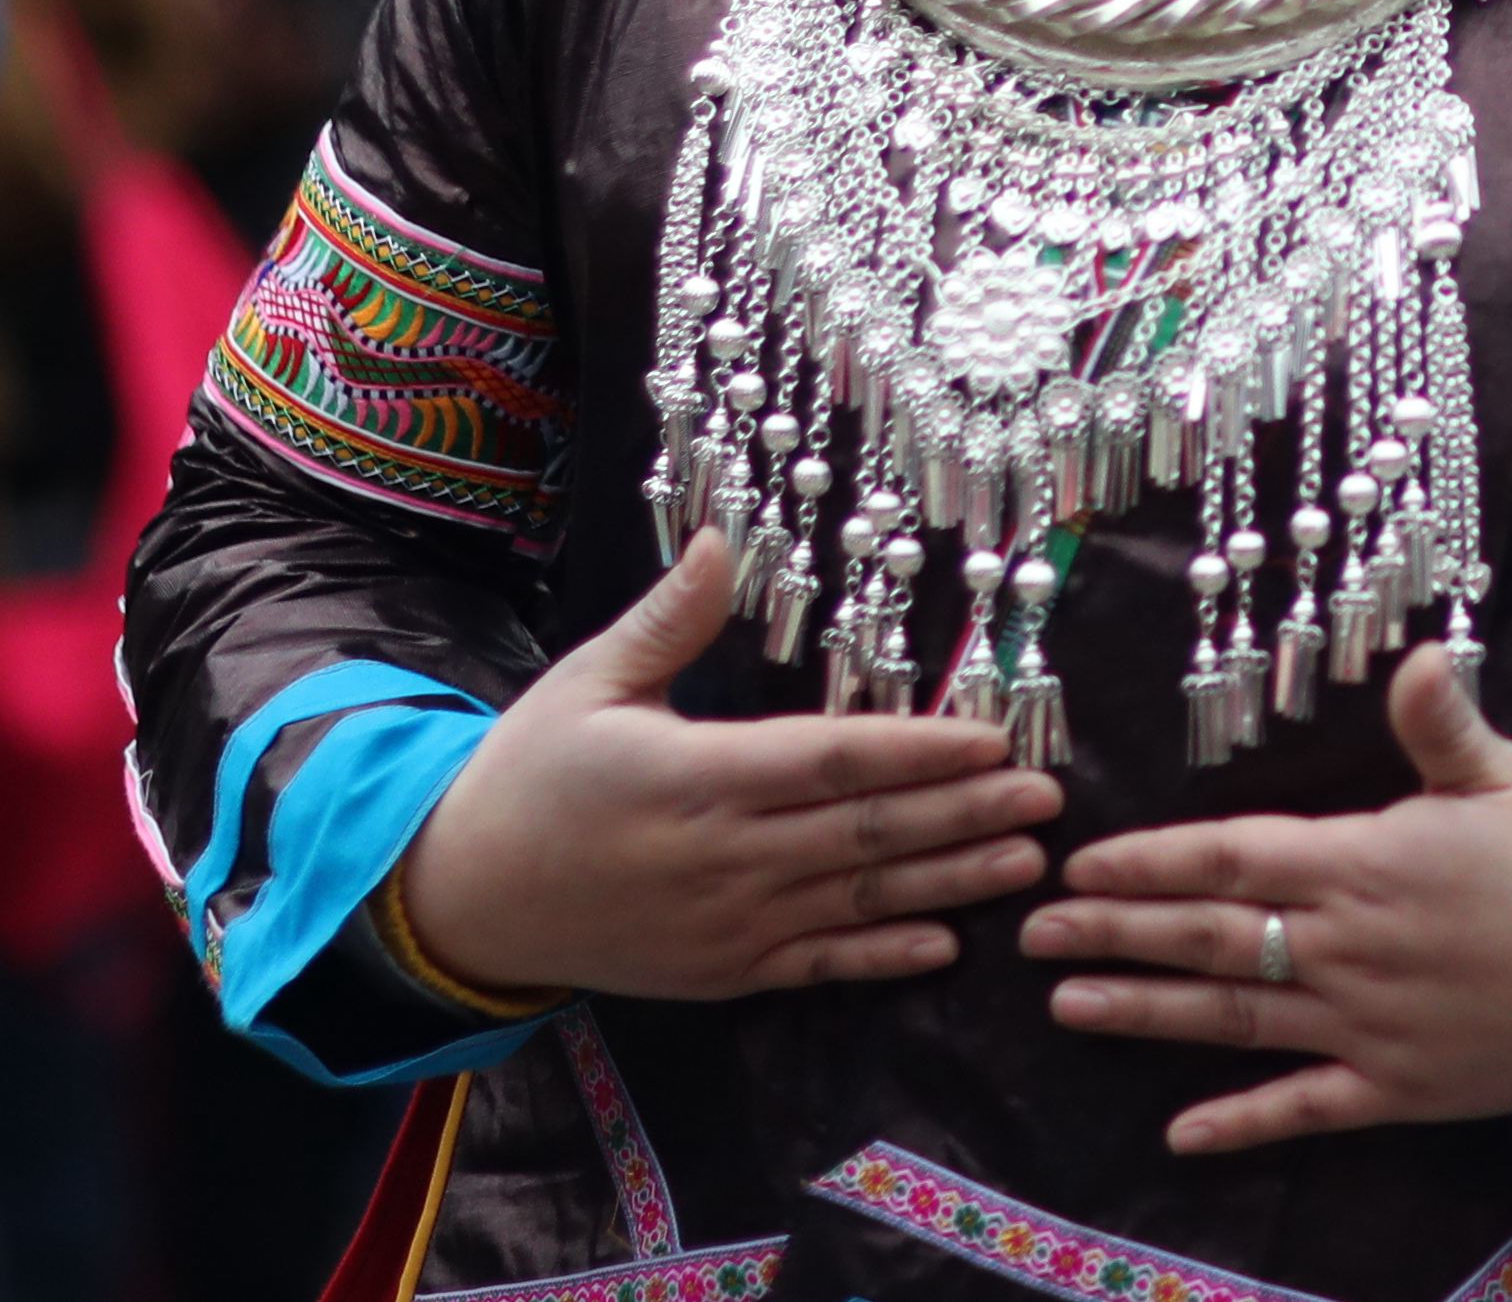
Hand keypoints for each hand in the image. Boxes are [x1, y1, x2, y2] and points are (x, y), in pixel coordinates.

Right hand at [391, 534, 1064, 1003]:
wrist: (464, 899)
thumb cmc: (530, 776)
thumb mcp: (587, 683)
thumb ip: (666, 619)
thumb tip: (719, 539)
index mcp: (691, 777)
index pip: (829, 762)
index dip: (915, 752)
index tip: (990, 738)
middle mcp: (719, 858)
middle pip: (863, 834)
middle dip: (963, 814)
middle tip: (1047, 798)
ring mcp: (723, 926)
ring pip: (855, 900)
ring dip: (947, 883)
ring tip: (1024, 862)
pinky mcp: (719, 972)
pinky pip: (816, 965)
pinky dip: (881, 956)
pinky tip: (943, 945)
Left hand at [1030, 643, 1511, 1155]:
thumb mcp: (1511, 775)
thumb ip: (1443, 722)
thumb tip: (1411, 656)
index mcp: (1365, 863)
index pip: (1231, 857)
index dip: (1150, 861)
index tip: (1081, 860)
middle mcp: (1347, 949)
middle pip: (1209, 937)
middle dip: (1115, 930)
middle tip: (1031, 931)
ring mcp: (1367, 1027)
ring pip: (1232, 1019)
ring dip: (1145, 1012)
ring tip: (1068, 1005)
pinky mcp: (1398, 1090)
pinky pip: (1305, 1108)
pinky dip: (1242, 1123)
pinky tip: (1178, 1135)